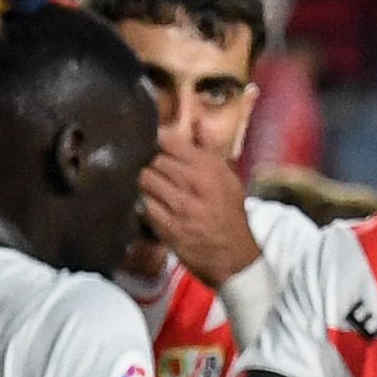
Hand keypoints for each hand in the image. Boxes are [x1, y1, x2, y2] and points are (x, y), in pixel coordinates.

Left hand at [139, 142, 259, 287]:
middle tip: (151, 170)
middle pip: (155, 161)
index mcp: (209, 167)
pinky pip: (145, 206)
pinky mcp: (168, 227)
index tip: (155, 145)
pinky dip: (143, 203)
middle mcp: (194, 183)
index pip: (170, 141)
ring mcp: (180, 206)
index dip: (158, 141)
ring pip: (146, 181)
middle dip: (150, 164)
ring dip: (144, 183)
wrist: (233, 255)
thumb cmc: (229, 213)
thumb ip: (209, 148)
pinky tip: (148, 204)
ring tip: (148, 187)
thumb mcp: (228, 176)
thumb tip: (197, 122)